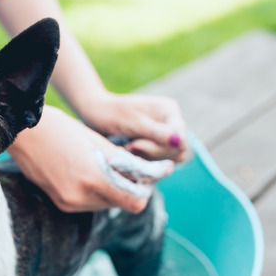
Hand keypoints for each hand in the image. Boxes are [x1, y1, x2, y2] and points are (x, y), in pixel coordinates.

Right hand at [8, 107, 173, 213]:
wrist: (23, 134)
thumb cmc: (61, 130)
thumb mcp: (99, 143)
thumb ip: (125, 162)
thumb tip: (150, 174)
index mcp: (93, 179)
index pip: (135, 202)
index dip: (144, 190)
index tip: (149, 175)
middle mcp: (80, 197)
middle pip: (121, 203)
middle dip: (129, 188)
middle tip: (132, 167)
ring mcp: (69, 202)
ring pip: (105, 204)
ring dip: (112, 190)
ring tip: (107, 167)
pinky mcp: (60, 202)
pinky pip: (89, 203)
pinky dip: (96, 191)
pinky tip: (90, 172)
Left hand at [75, 91, 190, 162]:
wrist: (94, 115)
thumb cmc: (112, 114)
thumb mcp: (134, 122)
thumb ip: (157, 133)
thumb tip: (180, 141)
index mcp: (169, 111)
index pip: (181, 138)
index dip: (164, 147)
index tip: (137, 144)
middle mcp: (169, 124)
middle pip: (176, 151)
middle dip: (152, 153)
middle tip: (129, 147)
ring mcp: (161, 138)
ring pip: (167, 160)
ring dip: (147, 159)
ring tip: (127, 149)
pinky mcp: (152, 149)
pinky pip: (156, 163)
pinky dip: (142, 163)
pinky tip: (128, 155)